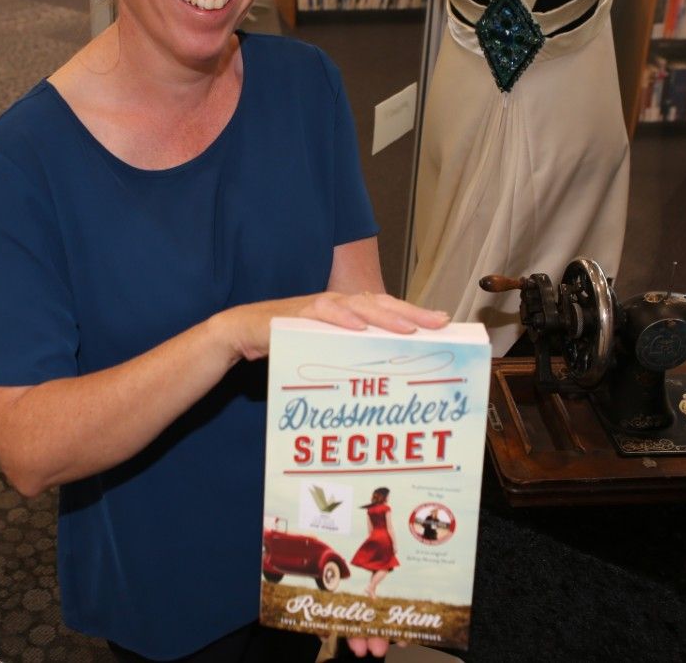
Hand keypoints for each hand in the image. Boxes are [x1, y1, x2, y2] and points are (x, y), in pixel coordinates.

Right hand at [214, 292, 449, 361]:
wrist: (241, 331)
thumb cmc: (288, 343)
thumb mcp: (326, 351)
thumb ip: (351, 358)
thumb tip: (383, 380)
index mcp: (349, 313)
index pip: (388, 311)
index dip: (415, 315)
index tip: (445, 324)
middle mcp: (338, 305)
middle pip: (382, 305)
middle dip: (412, 314)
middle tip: (439, 323)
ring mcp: (318, 306)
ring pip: (358, 307)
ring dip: (384, 316)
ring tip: (408, 327)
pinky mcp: (296, 314)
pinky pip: (322, 314)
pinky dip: (341, 319)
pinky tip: (358, 328)